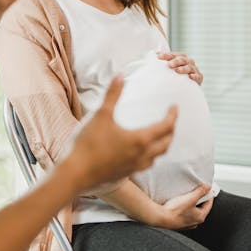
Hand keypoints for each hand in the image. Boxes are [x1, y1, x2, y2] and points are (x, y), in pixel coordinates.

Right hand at [62, 76, 177, 191]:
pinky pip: (146, 164)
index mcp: (140, 140)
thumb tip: (120, 76)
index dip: (172, 115)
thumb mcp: (101, 115)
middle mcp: (142, 155)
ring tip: (159, 136)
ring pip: (157, 156)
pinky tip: (141, 152)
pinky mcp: (126, 174)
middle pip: (166, 143)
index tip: (174, 107)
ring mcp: (135, 167)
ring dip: (162, 144)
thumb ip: (112, 95)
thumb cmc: (88, 144)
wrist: (76, 174)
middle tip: (170, 120)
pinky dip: (150, 155)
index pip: (165, 127)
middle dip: (171, 130)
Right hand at [154, 184, 212, 229]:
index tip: (208, 190)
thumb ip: (200, 191)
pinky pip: (184, 214)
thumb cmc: (175, 211)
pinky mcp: (178, 222)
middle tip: (197, 192)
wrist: (162, 217)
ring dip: (191, 205)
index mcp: (200, 217)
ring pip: (192, 212)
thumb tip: (208, 187)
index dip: (209, 196)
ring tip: (187, 198)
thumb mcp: (190, 198)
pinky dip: (184, 209)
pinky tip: (179, 204)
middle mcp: (194, 222)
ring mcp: (186, 223)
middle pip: (201, 208)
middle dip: (200, 200)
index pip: (209, 205)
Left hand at [157, 51, 202, 84]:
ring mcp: (194, 69)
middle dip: (176, 61)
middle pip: (182, 59)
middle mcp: (188, 61)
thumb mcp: (170, 67)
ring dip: (184, 69)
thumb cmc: (176, 74)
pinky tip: (191, 77)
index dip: (166, 55)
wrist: (188, 84)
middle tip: (169, 65)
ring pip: (190, 67)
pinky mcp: (199, 77)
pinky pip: (198, 76)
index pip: (172, 55)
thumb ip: (162, 62)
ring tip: (177, 71)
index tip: (158, 57)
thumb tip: (153, 55)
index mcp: (180, 57)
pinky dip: (195, 76)